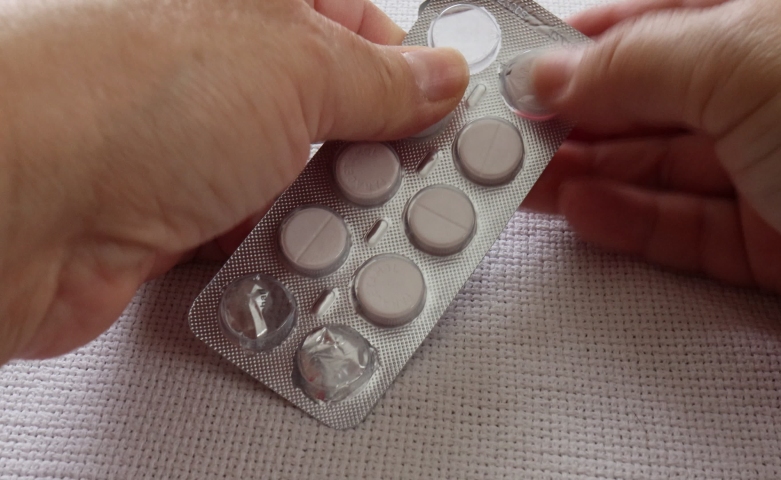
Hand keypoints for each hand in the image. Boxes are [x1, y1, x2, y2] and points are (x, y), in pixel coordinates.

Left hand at [0, 0, 468, 362]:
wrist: (11, 207)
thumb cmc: (118, 99)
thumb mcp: (295, 67)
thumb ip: (379, 78)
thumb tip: (435, 79)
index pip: (354, 21)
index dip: (408, 67)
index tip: (448, 113)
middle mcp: (210, 61)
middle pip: (327, 107)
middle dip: (373, 152)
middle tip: (410, 181)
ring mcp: (186, 139)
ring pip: (292, 177)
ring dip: (326, 211)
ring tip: (342, 224)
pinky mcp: (167, 211)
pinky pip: (251, 232)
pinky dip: (279, 252)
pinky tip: (290, 257)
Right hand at [523, 0, 780, 379]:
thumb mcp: (746, 59)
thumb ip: (635, 61)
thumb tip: (555, 73)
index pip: (671, 14)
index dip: (593, 36)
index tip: (525, 64)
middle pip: (662, 96)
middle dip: (580, 112)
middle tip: (507, 133)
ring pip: (667, 167)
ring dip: (591, 171)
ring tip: (524, 178)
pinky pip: (690, 230)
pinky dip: (632, 223)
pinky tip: (583, 212)